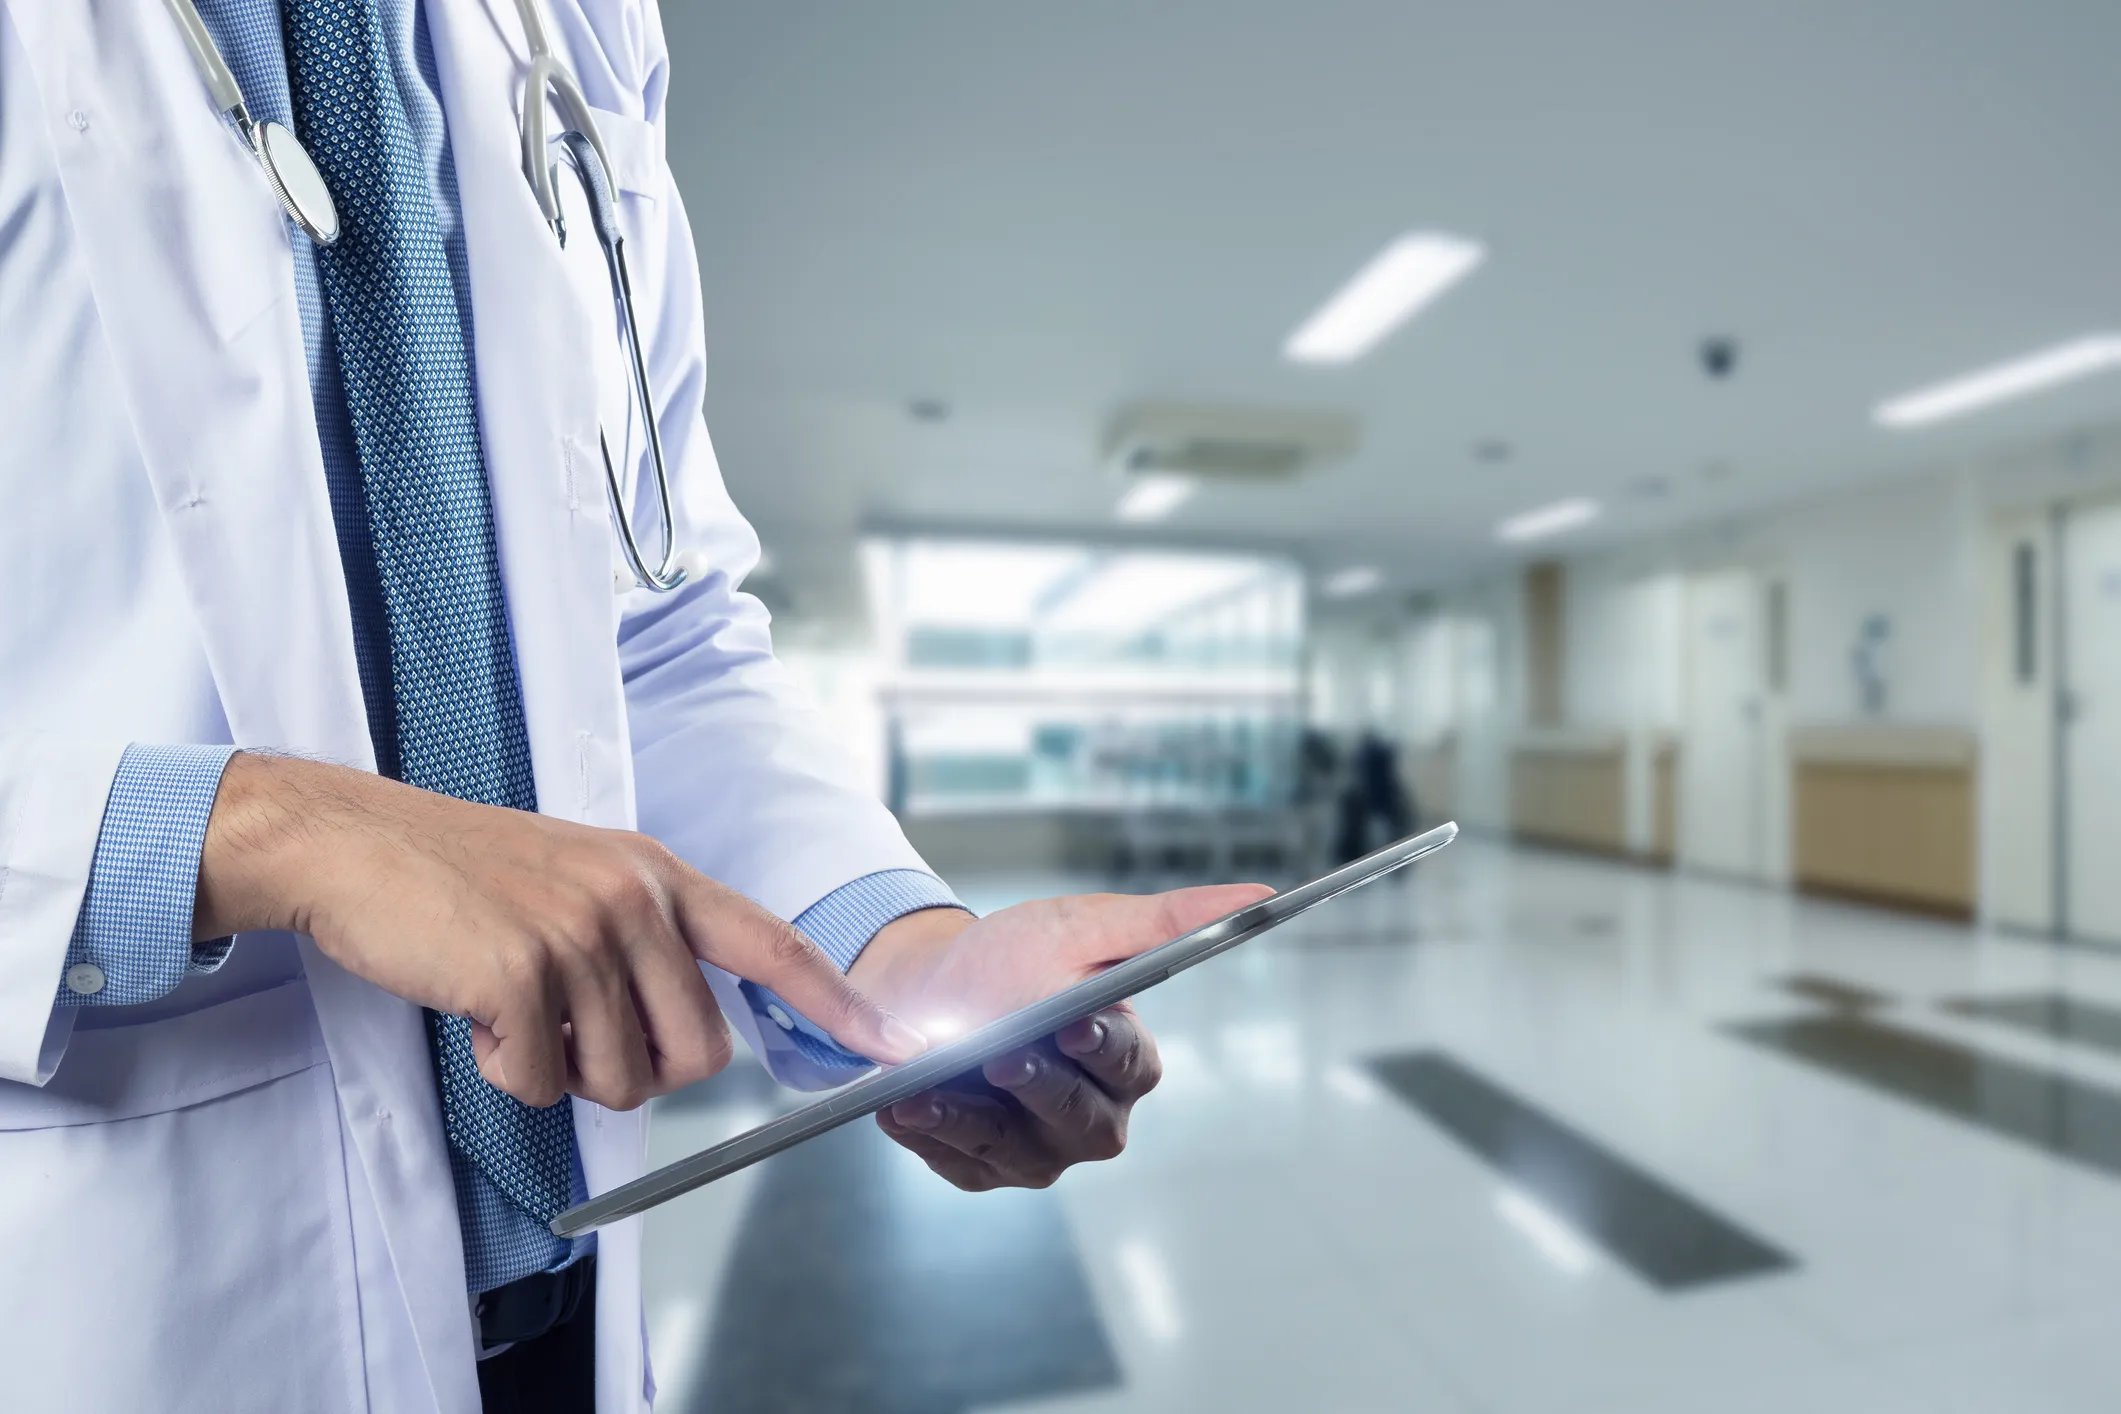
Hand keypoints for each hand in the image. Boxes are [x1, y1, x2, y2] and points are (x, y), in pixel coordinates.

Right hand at [194, 754, 925, 1111]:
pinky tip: (476, 1012)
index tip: (889, 1042)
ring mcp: (579, 933)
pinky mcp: (519, 972)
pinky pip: (542, 1084)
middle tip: (572, 1033)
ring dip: (561, 1071)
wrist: (356, 844)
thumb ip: (644, 940)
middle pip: (698, 1052)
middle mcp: (634, 899)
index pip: (772, 943)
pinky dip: (505, 1072)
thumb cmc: (464, 872)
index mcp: (657, 874)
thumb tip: (680, 1042)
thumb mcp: (579, 877)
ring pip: (618, 1080)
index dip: (835, 1001)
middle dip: (638, 1070)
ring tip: (514, 1007)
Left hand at [852, 884, 1272, 1189]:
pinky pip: (958, 1163)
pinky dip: (928, 1134)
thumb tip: (1259, 892)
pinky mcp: (982, 1169)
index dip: (1103, 1045)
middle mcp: (1092, 1118)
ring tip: (921, 1088)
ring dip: (965, 1117)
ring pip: (1012, 1150)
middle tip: (998, 1056)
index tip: (1074, 1021)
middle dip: (1037, 1086)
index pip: (1128, 1061)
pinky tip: (900, 1107)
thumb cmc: (1015, 958)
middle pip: (1078, 1119)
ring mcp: (1037, 1152)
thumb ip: (1167, 918)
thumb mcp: (1083, 926)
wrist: (927, 988)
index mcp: (1127, 1061)